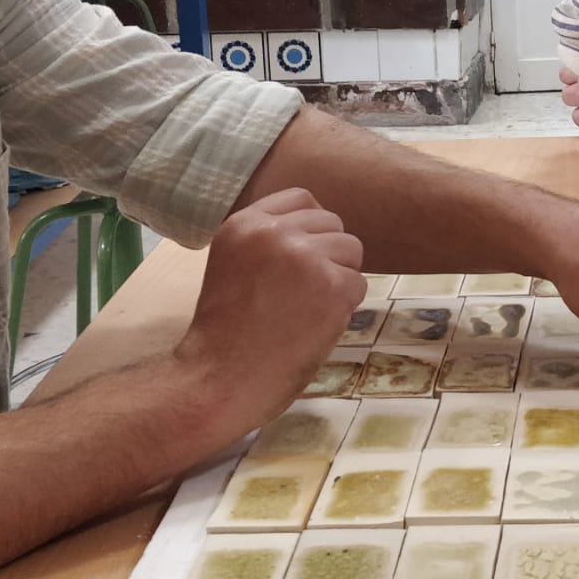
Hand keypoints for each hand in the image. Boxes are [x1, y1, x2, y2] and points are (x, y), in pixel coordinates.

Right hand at [174, 188, 365, 438]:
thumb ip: (268, 242)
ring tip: (306, 310)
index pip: (301, 199)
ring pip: (351, 250)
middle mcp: (274, 231)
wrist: (219, 380)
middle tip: (303, 294)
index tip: (303, 257)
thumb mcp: (234, 265)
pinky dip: (344, 308)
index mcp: (244, 223)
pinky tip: (313, 326)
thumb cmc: (226, 333)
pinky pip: (358, 284)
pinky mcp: (330, 285)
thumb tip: (321, 231)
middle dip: (328, 256)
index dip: (311, 227)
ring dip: (339, 279)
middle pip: (332, 223)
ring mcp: (304, 256)